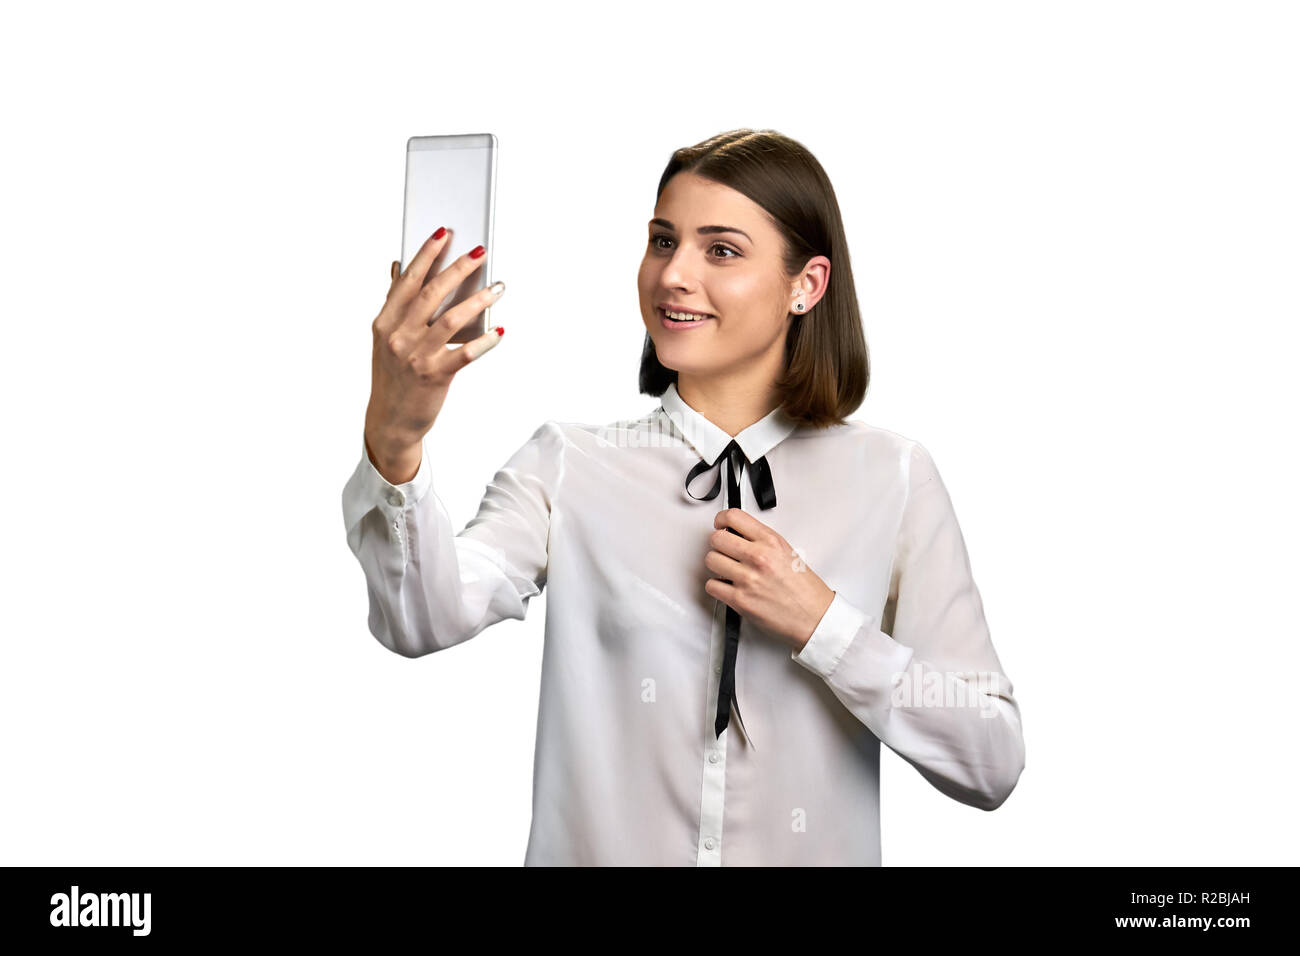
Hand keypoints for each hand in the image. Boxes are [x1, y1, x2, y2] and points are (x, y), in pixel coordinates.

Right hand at [364, 228, 505, 481]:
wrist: (390, 421)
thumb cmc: (392, 376)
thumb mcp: (386, 338)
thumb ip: (395, 303)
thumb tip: (399, 267)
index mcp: (385, 322)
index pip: (408, 280)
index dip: (427, 254)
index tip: (444, 233)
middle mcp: (398, 336)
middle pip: (432, 293)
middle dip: (458, 268)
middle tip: (480, 252)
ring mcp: (416, 356)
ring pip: (452, 319)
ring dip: (478, 300)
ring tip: (498, 287)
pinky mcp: (435, 377)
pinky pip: (466, 353)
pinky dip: (485, 341)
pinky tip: (500, 331)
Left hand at [703, 508, 835, 651]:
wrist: (814, 617)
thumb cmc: (804, 589)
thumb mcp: (787, 552)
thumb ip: (761, 541)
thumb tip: (738, 534)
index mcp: (770, 541)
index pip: (733, 517)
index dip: (721, 519)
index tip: (720, 525)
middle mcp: (758, 557)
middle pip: (717, 538)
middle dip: (718, 544)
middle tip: (724, 549)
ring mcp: (747, 578)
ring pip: (710, 560)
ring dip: (716, 565)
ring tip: (727, 569)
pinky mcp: (740, 600)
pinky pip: (711, 585)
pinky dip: (717, 587)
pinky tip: (728, 586)